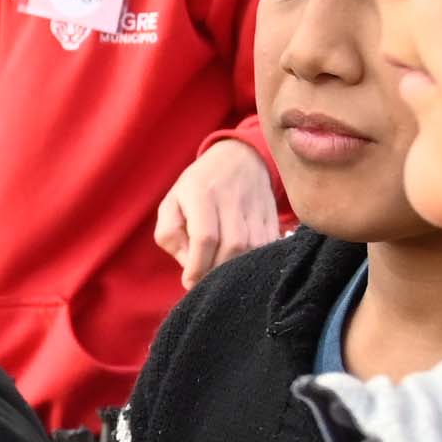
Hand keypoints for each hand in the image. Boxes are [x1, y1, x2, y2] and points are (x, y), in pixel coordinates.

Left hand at [155, 134, 285, 284]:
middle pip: (232, 247)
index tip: (190, 283)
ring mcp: (256, 208)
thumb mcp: (171, 203)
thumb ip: (169, 234)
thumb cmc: (198, 187)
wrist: (240, 158)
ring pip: (252, 250)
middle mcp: (232, 200)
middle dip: (216, 272)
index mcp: (202, 194)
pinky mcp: (272, 217)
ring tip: (221, 276)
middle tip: (205, 282)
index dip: (198, 266)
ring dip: (235, 270)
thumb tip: (186, 264)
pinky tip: (240, 267)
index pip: (205, 237)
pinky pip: (267, 248)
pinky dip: (254, 263)